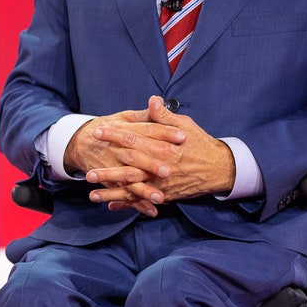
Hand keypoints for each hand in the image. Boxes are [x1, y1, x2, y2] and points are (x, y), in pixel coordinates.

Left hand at [86, 96, 235, 212]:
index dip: (115, 135)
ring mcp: (162, 184)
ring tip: (91, 194)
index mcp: (163, 147)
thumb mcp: (185, 125)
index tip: (98, 131)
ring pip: (132, 189)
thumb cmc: (201, 144)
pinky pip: (143, 201)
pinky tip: (111, 206)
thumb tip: (152, 100)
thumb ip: (165, 116)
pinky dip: (127, 204)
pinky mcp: (165, 195)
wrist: (219, 169)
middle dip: (107, 170)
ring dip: (112, 192)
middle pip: (128, 168)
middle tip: (87, 170)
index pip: (134, 138)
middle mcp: (160, 167)